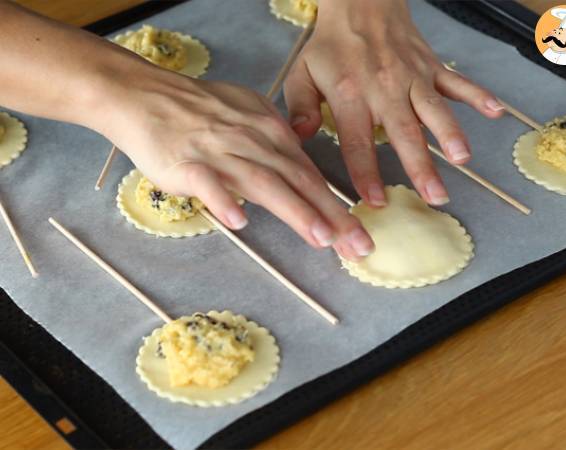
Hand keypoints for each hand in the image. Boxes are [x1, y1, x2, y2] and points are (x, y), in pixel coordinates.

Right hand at [93, 66, 373, 259]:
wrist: (144, 95)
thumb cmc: (196, 110)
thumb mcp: (246, 116)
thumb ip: (273, 143)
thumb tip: (297, 165)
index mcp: (270, 131)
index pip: (310, 173)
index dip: (337, 206)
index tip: (358, 234)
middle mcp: (253, 141)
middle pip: (299, 180)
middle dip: (332, 215)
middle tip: (358, 245)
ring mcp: (221, 151)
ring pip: (264, 182)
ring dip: (296, 210)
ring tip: (321, 237)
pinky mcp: (187, 162)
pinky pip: (208, 183)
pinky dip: (224, 201)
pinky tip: (239, 222)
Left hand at [284, 0, 503, 207]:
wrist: (360, 2)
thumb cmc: (330, 44)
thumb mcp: (302, 73)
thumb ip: (301, 108)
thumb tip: (300, 139)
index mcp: (350, 96)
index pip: (358, 143)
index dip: (366, 174)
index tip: (374, 201)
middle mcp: (384, 90)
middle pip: (404, 134)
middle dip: (420, 166)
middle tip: (434, 196)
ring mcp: (412, 77)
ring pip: (434, 110)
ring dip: (451, 134)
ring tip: (462, 160)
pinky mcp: (431, 67)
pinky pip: (457, 81)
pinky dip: (477, 95)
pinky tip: (496, 111)